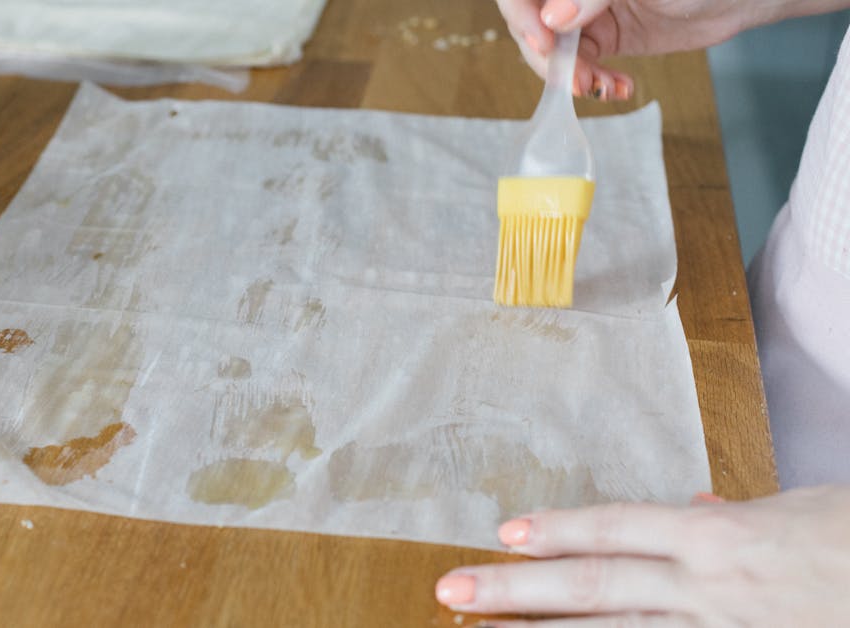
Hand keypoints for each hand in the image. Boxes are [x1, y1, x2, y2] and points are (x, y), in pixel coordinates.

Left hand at [434, 485, 849, 625]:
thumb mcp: (799, 511)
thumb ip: (735, 516)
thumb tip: (691, 508)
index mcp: (719, 538)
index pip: (617, 528)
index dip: (557, 530)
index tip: (503, 532)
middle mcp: (707, 587)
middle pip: (595, 586)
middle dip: (518, 591)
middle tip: (451, 589)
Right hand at [495, 0, 756, 99]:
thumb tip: (554, 21)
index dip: (523, 15)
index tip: (545, 41)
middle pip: (530, 22)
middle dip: (548, 56)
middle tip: (575, 80)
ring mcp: (582, 12)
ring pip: (551, 49)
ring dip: (569, 76)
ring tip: (600, 88)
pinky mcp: (600, 39)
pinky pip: (577, 66)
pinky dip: (591, 83)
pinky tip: (616, 88)